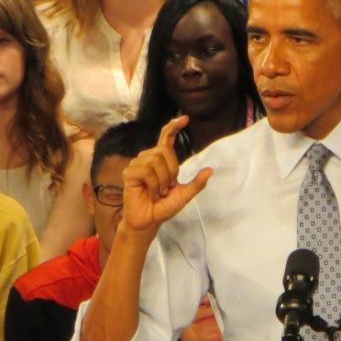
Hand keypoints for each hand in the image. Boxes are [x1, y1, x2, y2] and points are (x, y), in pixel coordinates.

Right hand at [120, 116, 212, 237]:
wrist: (149, 222)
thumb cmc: (163, 207)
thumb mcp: (184, 194)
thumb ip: (197, 183)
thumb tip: (210, 170)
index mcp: (160, 160)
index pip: (166, 138)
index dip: (173, 126)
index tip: (185, 118)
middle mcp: (147, 158)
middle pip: (164, 151)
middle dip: (171, 171)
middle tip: (167, 188)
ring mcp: (137, 164)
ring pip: (155, 160)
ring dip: (162, 180)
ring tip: (158, 192)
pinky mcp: (129, 173)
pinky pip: (146, 171)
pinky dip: (153, 184)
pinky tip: (150, 193)